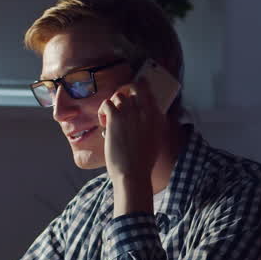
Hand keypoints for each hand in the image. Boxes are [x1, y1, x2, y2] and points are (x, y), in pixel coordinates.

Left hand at [99, 80, 160, 213]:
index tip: (136, 87)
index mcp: (157, 117)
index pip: (148, 92)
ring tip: (110, 118)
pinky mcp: (115, 118)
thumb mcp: (156, 141)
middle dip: (124, 96)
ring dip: (113, 104)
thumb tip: (148, 117)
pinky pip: (106, 103)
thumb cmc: (143, 162)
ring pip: (119, 96)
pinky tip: (104, 122)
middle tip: (119, 107)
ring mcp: (130, 113)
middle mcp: (145, 111)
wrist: (133, 173)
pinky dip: (103, 111)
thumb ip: (154, 125)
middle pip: (133, 90)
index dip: (140, 86)